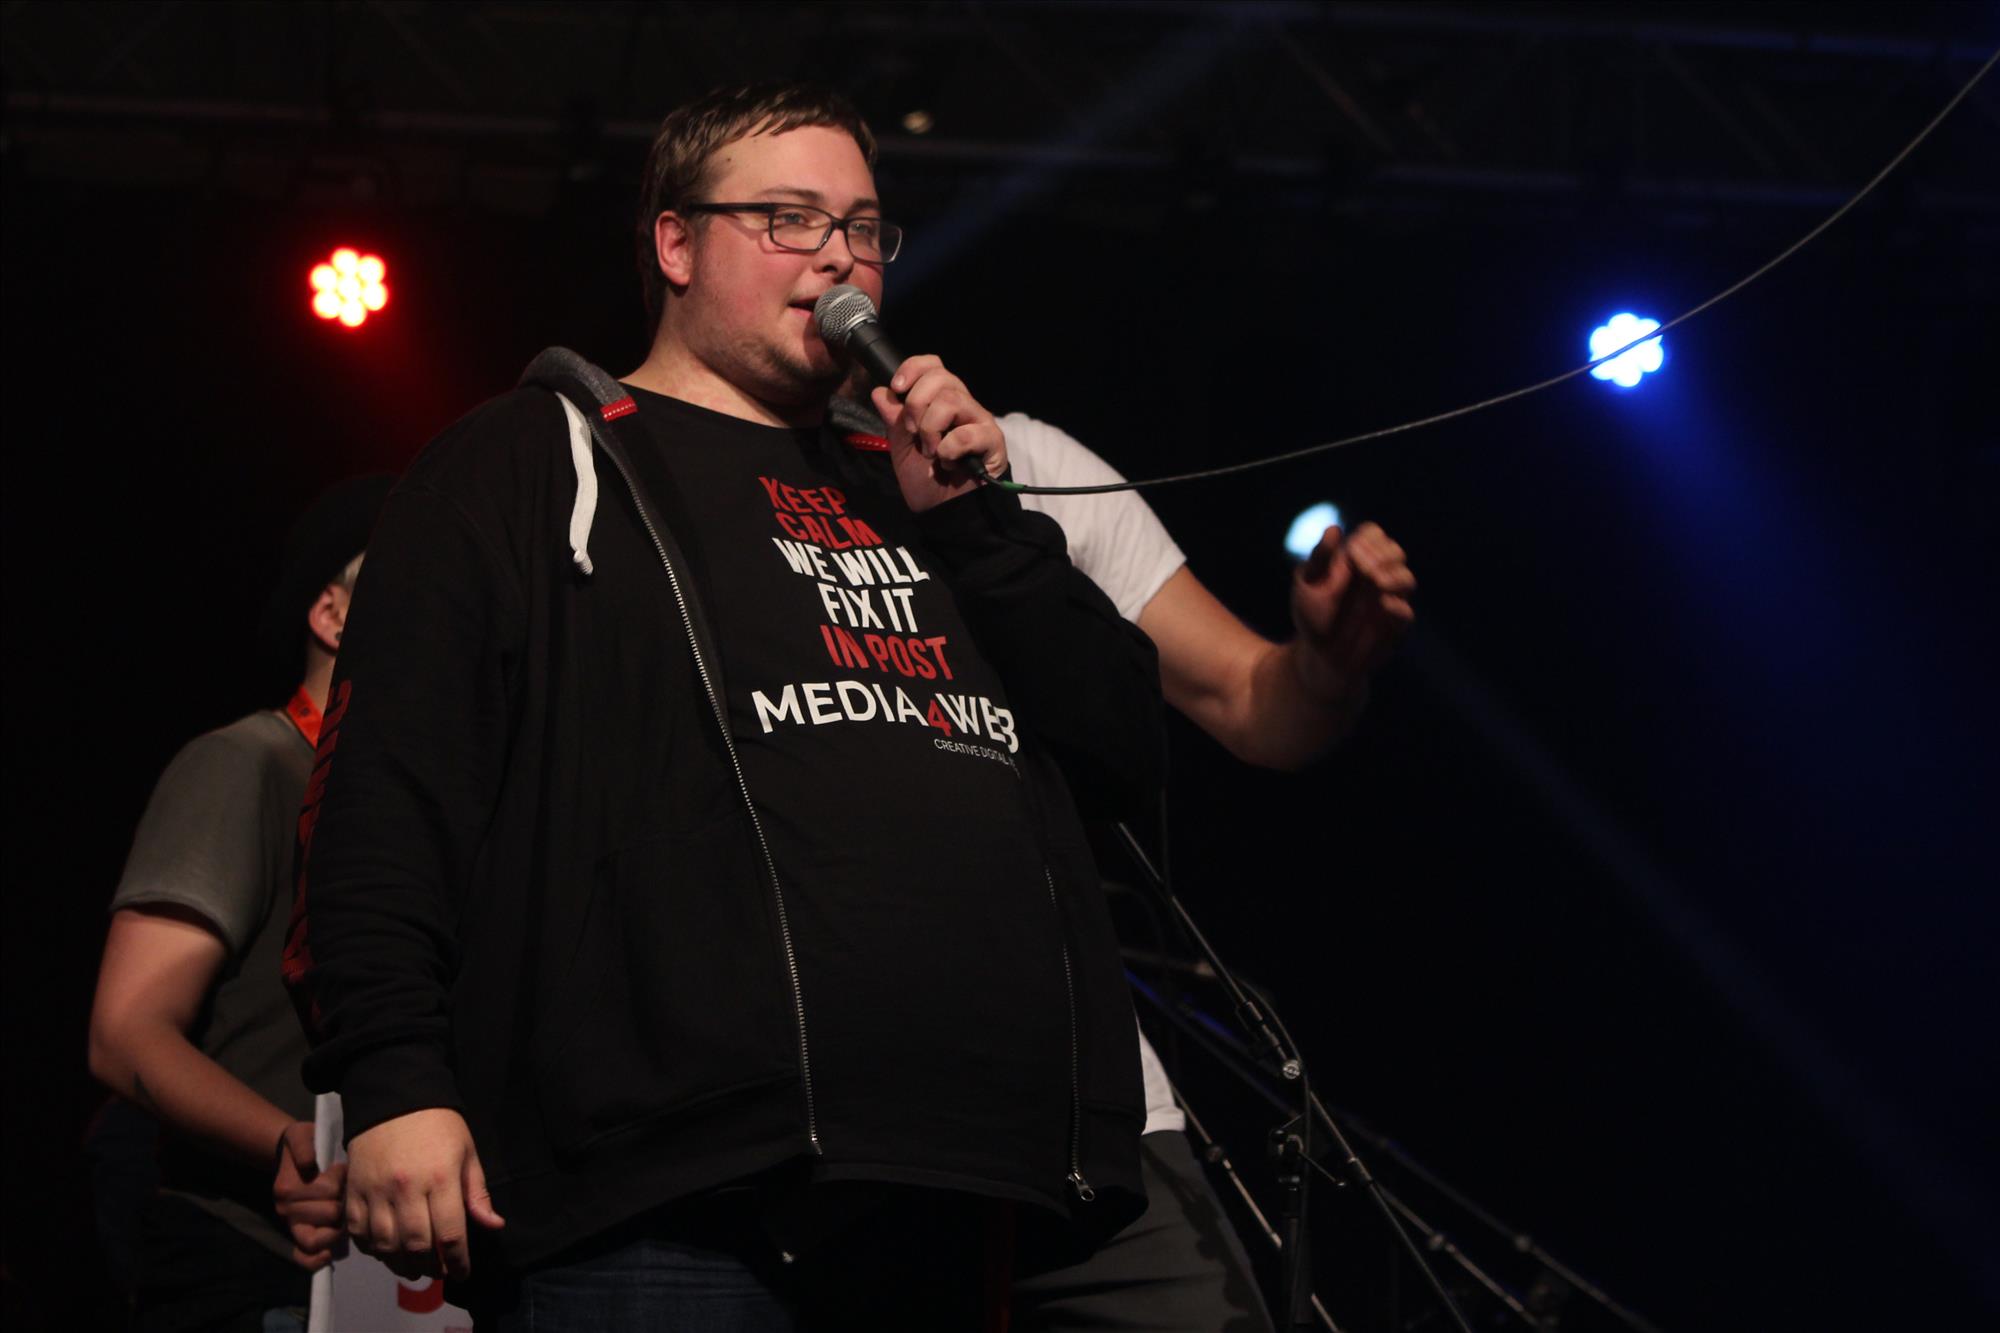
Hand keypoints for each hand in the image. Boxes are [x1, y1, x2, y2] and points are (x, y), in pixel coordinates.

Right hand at [273, 1119, 346, 1271]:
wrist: (290, 1155)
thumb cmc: (303, 1145)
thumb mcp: (301, 1136)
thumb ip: (303, 1146)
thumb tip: (307, 1164)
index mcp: (287, 1188)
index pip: (326, 1192)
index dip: (340, 1181)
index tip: (341, 1169)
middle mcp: (286, 1210)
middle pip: (330, 1214)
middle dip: (344, 1202)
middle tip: (347, 1191)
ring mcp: (292, 1225)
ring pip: (319, 1238)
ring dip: (337, 1225)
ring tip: (344, 1212)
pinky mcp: (298, 1235)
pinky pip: (304, 1257)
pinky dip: (316, 1260)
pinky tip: (330, 1253)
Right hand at [344, 1107, 503, 1280]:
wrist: (394, 1098)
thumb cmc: (438, 1126)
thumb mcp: (467, 1153)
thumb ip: (477, 1193)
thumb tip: (494, 1226)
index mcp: (441, 1178)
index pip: (451, 1234)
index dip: (458, 1261)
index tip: (462, 1272)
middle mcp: (406, 1189)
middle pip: (416, 1246)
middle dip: (429, 1267)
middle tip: (437, 1271)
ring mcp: (376, 1191)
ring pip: (385, 1245)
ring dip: (400, 1264)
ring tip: (413, 1267)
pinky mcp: (353, 1190)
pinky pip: (358, 1232)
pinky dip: (371, 1249)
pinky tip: (385, 1250)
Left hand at [869, 355, 1005, 511]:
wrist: (944, 513)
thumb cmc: (927, 482)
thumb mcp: (901, 449)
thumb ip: (893, 421)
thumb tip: (880, 392)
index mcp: (941, 401)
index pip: (932, 366)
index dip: (913, 368)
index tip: (897, 387)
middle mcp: (963, 405)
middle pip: (941, 377)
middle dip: (916, 404)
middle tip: (913, 432)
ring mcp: (980, 421)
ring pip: (952, 400)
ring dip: (931, 429)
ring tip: (931, 452)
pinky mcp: (993, 441)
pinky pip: (967, 432)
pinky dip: (949, 449)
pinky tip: (950, 464)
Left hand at [1290, 522, 1415, 703]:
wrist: (1317, 655)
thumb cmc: (1311, 614)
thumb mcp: (1306, 584)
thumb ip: (1320, 558)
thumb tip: (1334, 529)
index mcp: (1356, 560)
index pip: (1373, 534)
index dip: (1368, 539)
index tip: (1352, 553)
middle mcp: (1377, 576)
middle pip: (1395, 551)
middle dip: (1382, 556)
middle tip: (1363, 568)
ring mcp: (1389, 600)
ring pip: (1407, 579)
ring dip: (1393, 577)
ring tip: (1375, 582)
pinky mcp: (1394, 626)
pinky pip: (1406, 613)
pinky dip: (1396, 607)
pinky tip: (1381, 604)